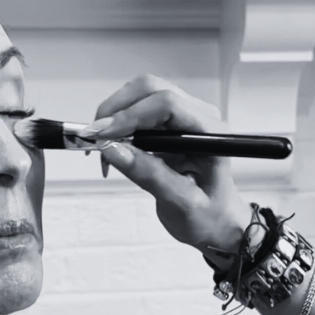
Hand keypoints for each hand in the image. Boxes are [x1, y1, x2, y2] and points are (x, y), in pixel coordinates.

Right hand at [89, 75, 249, 255]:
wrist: (219, 224)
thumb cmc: (210, 218)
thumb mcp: (181, 204)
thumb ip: (150, 175)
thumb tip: (113, 150)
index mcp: (211, 134)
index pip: (167, 104)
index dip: (131, 115)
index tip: (103, 136)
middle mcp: (199, 117)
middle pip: (150, 90)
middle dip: (117, 110)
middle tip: (95, 139)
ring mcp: (184, 118)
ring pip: (140, 96)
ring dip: (114, 116)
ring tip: (102, 149)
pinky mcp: (169, 126)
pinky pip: (138, 111)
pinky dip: (118, 125)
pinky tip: (112, 149)